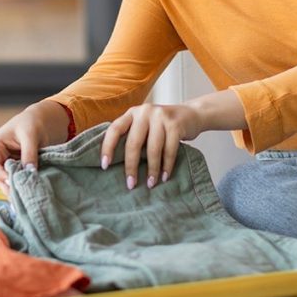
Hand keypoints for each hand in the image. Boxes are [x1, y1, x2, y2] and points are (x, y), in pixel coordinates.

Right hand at [0, 100, 69, 193]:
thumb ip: (29, 154)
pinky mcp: (17, 170)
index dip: (1, 175)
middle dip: (9, 186)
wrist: (43, 120)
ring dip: (16, 189)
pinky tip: (30, 194)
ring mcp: (7, 165)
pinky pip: (17, 180)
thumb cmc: (32, 122)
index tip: (13, 182)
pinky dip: (23, 186)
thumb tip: (30, 172)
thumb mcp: (30, 136)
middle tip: (21, 197)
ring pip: (7, 182)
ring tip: (27, 199)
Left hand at [100, 89, 247, 188]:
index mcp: (132, 113)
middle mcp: (144, 112)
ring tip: (150, 183)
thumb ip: (132, 136)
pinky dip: (167, 166)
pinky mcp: (175, 124)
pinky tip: (165, 176)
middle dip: (131, 166)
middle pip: (133, 143)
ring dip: (152, 169)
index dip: (107, 148)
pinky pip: (169, 150)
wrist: (191, 114)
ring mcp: (161, 116)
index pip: (114, 130)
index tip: (105, 166)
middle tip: (131, 184)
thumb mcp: (145, 125)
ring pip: (153, 149)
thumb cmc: (163, 126)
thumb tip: (115, 164)